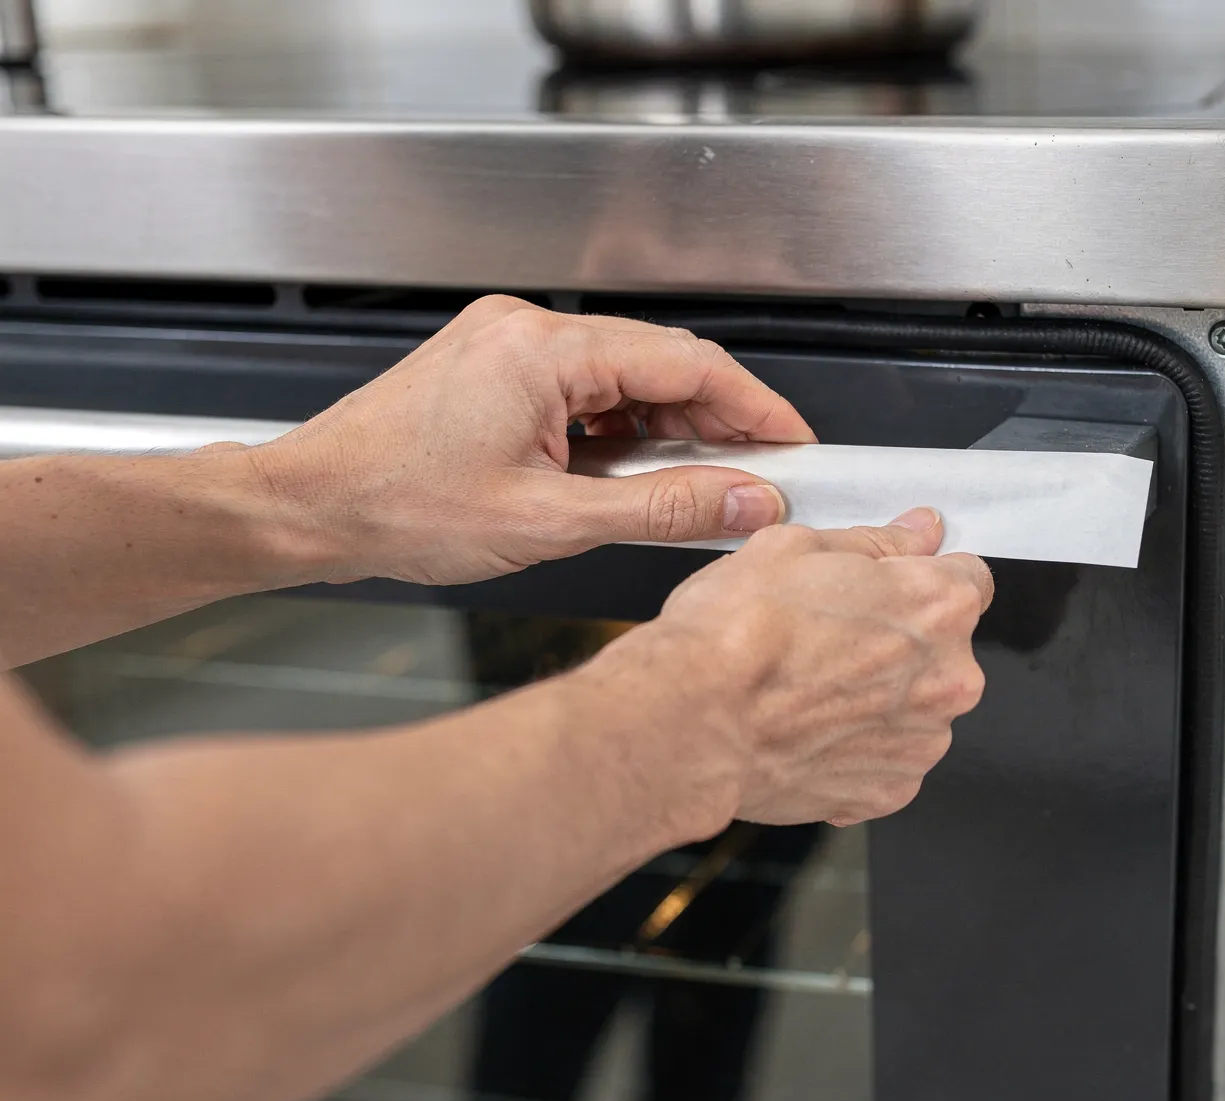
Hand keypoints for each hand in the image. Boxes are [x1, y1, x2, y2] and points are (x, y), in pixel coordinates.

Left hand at [247, 297, 816, 585]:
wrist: (306, 508)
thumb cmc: (395, 507)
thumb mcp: (549, 522)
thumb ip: (662, 508)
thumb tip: (742, 502)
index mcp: (542, 351)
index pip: (688, 361)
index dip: (755, 407)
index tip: (794, 445)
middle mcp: (525, 330)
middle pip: (661, 361)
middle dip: (719, 419)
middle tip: (760, 475)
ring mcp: (508, 343)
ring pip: (625, 375)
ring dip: (670, 425)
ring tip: (698, 485)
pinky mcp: (494, 366)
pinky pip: (586, 386)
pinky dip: (623, 426)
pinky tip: (635, 471)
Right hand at [568, 508, 994, 836]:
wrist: (688, 723)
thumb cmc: (733, 634)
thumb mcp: (797, 547)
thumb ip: (877, 541)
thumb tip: (918, 531)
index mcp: (939, 607)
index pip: (968, 579)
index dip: (921, 578)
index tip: (887, 588)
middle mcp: (950, 679)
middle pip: (944, 649)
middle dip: (900, 641)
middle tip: (829, 639)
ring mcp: (922, 743)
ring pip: (915, 708)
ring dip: (879, 699)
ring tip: (810, 691)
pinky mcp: (888, 793)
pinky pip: (887, 760)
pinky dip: (857, 749)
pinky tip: (808, 731)